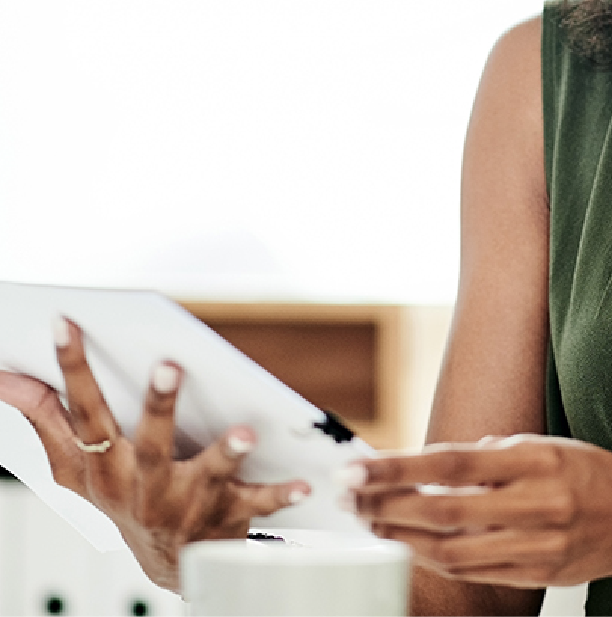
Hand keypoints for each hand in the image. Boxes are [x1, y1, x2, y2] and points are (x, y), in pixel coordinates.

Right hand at [0, 317, 309, 591]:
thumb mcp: (75, 466)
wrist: (170, 562)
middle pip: (149, 441)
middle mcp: (144, 485)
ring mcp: (188, 501)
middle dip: (158, 406)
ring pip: (208, 472)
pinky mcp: (228, 514)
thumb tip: (2, 375)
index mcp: (104, 466)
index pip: (83, 411)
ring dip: (226, 452)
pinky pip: (260, 503)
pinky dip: (284, 492)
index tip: (67, 323)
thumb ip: (44, 416)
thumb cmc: (123, 497)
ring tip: (246, 431)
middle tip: (169, 365)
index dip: (73, 367)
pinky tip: (307, 478)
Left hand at [340, 435, 611, 587]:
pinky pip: (471, 571)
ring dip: (401, 536)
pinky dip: (433, 558)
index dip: (398, 467)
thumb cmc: (586, 471)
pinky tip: (409, 543)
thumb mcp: (542, 444)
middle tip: (349, 495)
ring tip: (368, 519)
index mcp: (535, 460)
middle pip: (443, 511)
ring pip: (451, 549)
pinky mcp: (534, 574)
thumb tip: (431, 464)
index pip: (451, 465)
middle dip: (386, 503)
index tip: (358, 466)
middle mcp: (535, 503)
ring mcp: (535, 545)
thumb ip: (489, 455)